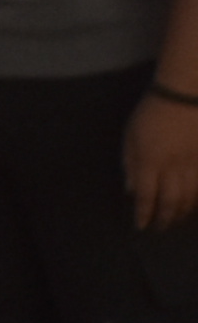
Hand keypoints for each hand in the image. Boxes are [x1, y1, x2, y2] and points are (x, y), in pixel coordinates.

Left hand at [129, 91, 197, 234]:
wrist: (184, 94)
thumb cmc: (151, 113)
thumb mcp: (130, 136)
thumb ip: (130, 164)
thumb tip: (131, 189)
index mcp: (149, 161)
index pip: (146, 196)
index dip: (144, 214)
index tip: (140, 225)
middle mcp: (172, 166)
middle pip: (170, 200)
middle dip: (164, 218)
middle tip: (160, 228)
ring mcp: (193, 162)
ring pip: (191, 195)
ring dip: (183, 212)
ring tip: (176, 220)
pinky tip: (194, 205)